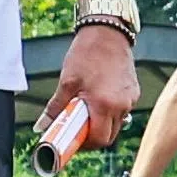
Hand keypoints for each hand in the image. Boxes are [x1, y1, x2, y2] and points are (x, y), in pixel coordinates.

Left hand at [37, 15, 138, 162]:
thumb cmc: (86, 54)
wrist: (107, 32)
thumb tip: (42, 126)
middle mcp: (121, 105)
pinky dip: (110, 112)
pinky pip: (123, 111)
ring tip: (87, 111)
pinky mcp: (134, 92)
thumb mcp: (67, 82)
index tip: (74, 141)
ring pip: (117, 124)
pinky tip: (99, 99)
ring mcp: (130, 99)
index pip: (99, 139)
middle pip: (110, 136)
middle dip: (93, 137)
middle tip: (78, 129)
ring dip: (102, 124)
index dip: (85, 145)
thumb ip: (56, 108)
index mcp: (104, 104)